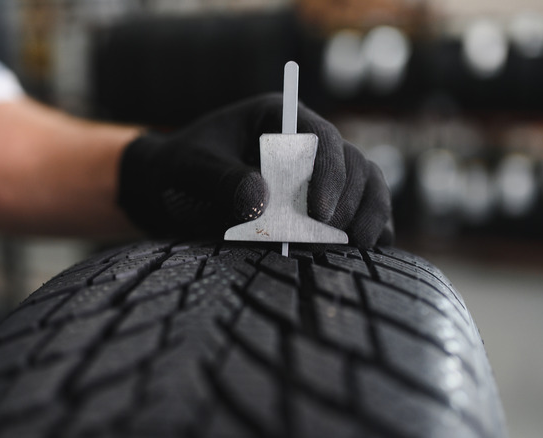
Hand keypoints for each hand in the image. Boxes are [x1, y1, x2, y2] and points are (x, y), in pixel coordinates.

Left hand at [117, 94, 392, 246]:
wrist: (170, 186)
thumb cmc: (180, 167)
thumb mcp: (190, 167)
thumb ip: (222, 179)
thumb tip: (261, 202)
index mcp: (277, 117)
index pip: (320, 137)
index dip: (329, 173)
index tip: (319, 213)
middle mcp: (306, 141)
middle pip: (352, 163)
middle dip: (349, 202)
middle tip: (330, 240)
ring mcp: (319, 172)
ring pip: (367, 183)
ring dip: (369, 214)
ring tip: (357, 247)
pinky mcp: (323, 200)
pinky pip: (363, 208)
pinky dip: (373, 226)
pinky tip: (370, 249)